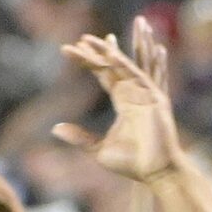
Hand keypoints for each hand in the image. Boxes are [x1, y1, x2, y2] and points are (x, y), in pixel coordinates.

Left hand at [55, 27, 183, 181]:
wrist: (157, 173)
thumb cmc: (133, 164)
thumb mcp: (99, 149)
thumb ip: (79, 137)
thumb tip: (54, 128)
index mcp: (125, 102)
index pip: (105, 74)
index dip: (89, 62)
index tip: (69, 50)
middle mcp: (135, 94)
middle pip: (114, 65)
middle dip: (98, 51)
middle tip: (80, 39)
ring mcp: (146, 94)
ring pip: (126, 65)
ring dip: (111, 51)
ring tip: (95, 38)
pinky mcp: (155, 98)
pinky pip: (138, 76)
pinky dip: (124, 64)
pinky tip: (110, 54)